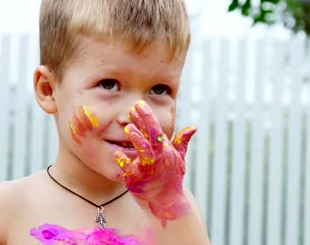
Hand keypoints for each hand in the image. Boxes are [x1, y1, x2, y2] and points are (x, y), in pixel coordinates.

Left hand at [113, 101, 196, 226]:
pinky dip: (124, 162)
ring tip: (128, 128)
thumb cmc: (171, 179)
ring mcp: (148, 170)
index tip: (139, 104)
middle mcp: (158, 158)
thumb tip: (193, 127)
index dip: (148, 117)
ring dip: (137, 140)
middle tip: (135, 107)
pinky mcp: (137, 182)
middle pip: (152, 137)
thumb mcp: (179, 159)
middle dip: (144, 121)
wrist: (167, 204)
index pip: (157, 130)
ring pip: (144, 152)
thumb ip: (182, 141)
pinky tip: (116, 154)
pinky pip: (130, 171)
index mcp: (165, 151)